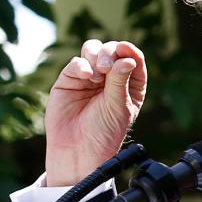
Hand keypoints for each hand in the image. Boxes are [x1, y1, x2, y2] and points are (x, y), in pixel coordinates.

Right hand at [44, 38, 147, 185]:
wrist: (77, 151)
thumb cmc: (103, 134)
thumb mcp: (118, 107)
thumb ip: (121, 81)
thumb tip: (127, 58)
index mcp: (128, 85)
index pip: (132, 59)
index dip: (130, 51)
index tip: (126, 50)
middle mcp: (109, 78)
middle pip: (111, 51)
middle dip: (110, 53)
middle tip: (107, 66)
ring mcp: (89, 78)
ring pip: (93, 50)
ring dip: (97, 55)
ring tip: (99, 72)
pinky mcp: (69, 80)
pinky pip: (76, 63)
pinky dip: (82, 65)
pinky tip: (87, 76)